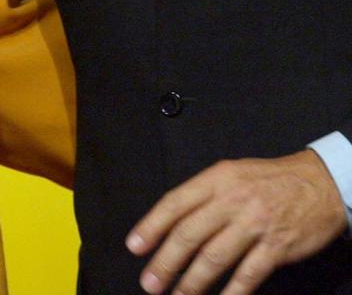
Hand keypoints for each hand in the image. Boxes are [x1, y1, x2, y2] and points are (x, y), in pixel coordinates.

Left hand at [125, 150, 346, 294]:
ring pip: (214, 257)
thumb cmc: (270, 179)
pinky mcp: (276, 247)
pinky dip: (231, 293)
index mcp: (218, 178)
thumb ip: (204, 194)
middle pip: (190, 234)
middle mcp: (233, 200)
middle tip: (150, 282)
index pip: (176, 202)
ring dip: (192, 282)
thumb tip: (172, 221)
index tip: (135, 246)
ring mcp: (255, 224)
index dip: (152, 225)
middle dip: (166, 261)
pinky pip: (248, 275)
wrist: (320, 183)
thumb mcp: (233, 172)